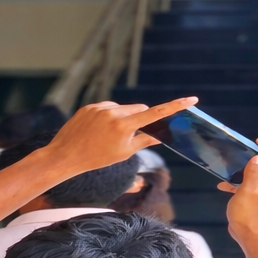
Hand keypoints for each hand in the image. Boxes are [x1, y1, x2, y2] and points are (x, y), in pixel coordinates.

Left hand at [42, 98, 196, 175]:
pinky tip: (98, 130)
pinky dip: (109, 116)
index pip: (155, 113)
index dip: (175, 106)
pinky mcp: (90, 106)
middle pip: (140, 109)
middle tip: (131, 135)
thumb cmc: (97, 158)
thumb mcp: (124, 152)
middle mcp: (113, 112)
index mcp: (124, 126)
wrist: (66, 155)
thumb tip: (163, 134)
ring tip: (109, 135)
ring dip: (124, 118)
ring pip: (124, 108)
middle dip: (142, 118)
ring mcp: (101, 107)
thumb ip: (145, 140)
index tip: (191, 99)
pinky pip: (108, 107)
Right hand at [219, 138, 257, 244]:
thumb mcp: (250, 191)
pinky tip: (225, 186)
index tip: (257, 141)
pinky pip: (254, 186)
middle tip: (242, 152)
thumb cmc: (251, 218)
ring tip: (231, 169)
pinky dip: (242, 184)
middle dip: (256, 158)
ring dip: (246, 171)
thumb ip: (255, 172)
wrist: (252, 242)